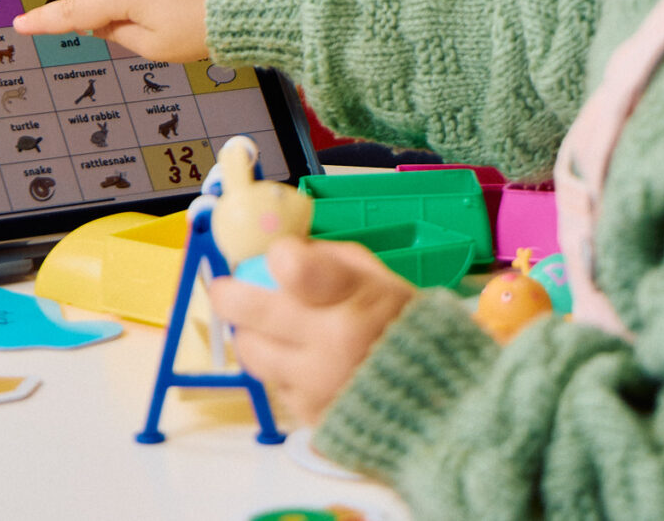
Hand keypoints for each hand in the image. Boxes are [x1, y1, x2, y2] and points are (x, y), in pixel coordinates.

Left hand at [208, 237, 414, 423]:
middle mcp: (331, 345)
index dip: (279, 256)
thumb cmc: (405, 330)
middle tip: (226, 289)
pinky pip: (273, 384)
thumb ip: (332, 260)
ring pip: (251, 351)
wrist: (437, 405)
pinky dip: (280, 370)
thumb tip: (281, 248)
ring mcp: (316, 385)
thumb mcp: (384, 280)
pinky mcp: (309, 416)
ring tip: (265, 327)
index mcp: (356, 302)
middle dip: (230, 295)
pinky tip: (301, 362)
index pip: (294, 268)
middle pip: (250, 312)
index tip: (279, 256)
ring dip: (251, 334)